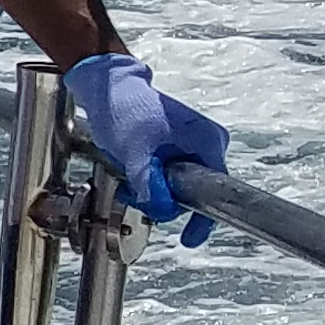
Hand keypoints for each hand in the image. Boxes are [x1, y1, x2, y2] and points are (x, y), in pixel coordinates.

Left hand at [65, 54, 228, 245]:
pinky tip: (131, 170)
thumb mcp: (136, 152)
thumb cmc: (125, 109)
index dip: (202, 219)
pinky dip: (149, 179)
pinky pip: (168, 174)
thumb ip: (151, 184)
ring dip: (152, 188)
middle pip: (192, 192)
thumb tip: (164, 212)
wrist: (108, 86)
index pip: (216, 193)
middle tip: (135, 190)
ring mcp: (192, 145)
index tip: (190, 238)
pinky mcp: (176, 146)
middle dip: (162, 198)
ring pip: (176, 186)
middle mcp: (207, 144)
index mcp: (209, 143)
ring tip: (128, 175)